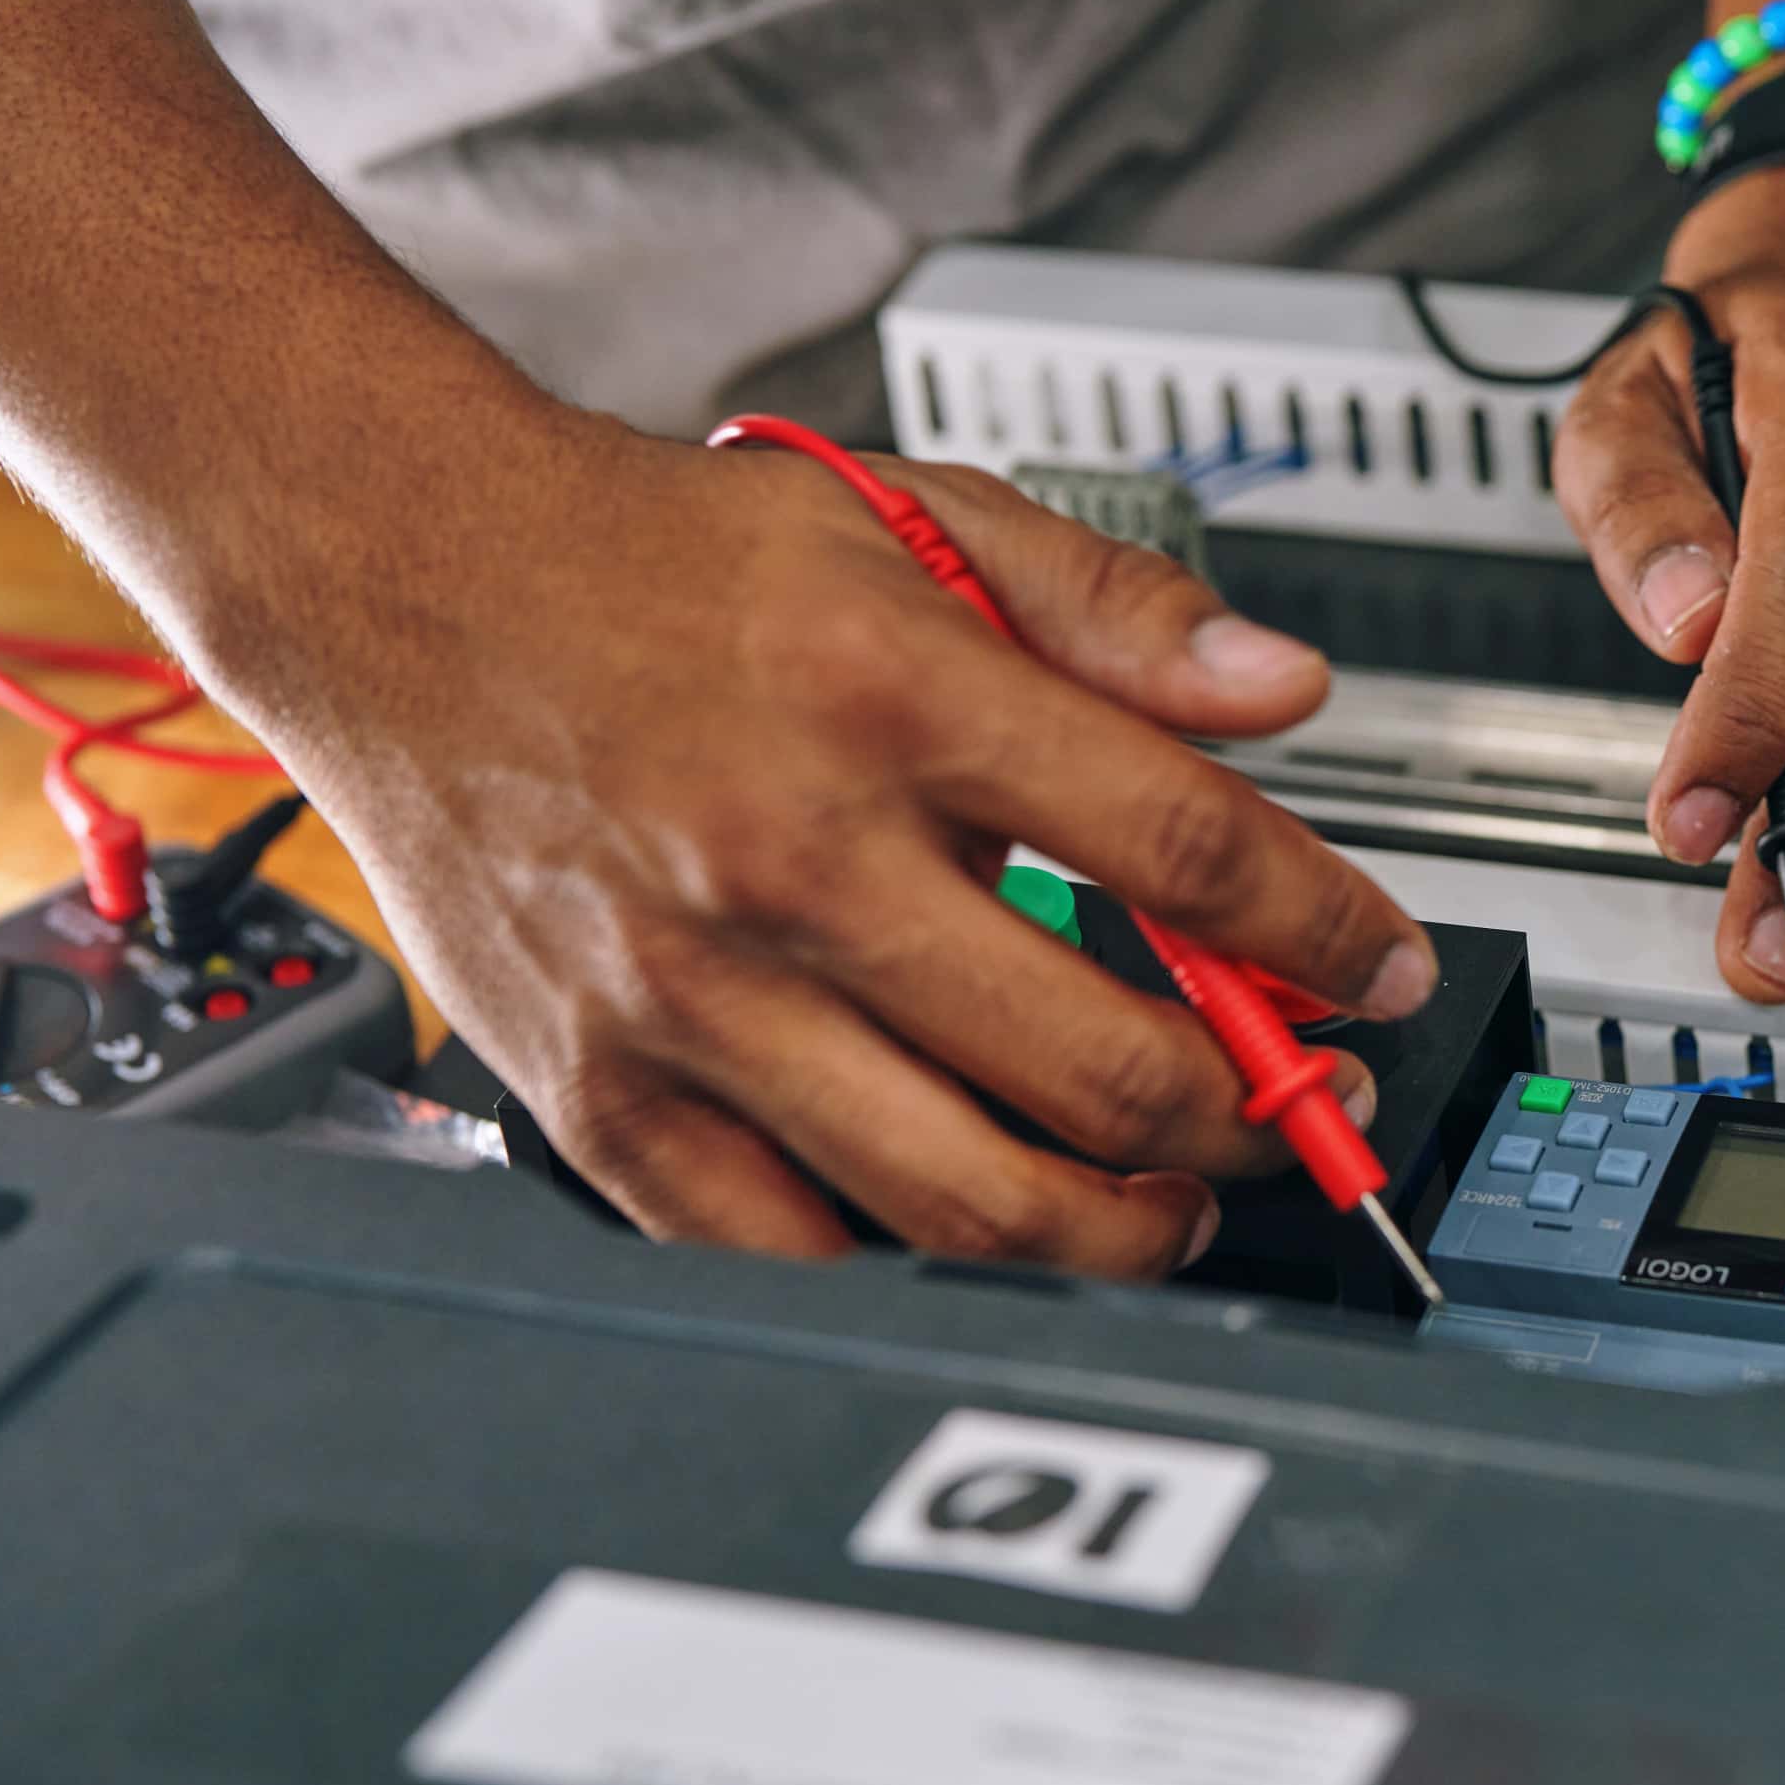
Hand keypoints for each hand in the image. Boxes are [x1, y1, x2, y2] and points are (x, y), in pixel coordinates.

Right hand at [213, 418, 1433, 1272]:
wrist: (398, 578)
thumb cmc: (656, 565)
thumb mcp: (909, 518)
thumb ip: (1116, 610)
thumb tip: (1283, 691)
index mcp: (891, 700)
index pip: (1188, 852)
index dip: (1331, 933)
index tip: (1386, 970)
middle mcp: (793, 863)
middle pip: (1104, 1067)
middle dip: (1255, 1113)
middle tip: (1301, 1108)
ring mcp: (693, 1001)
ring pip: (970, 1200)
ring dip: (1123, 1229)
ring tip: (1177, 1198)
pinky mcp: (605, 1098)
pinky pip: (797, 1250)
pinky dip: (921, 1267)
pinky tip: (990, 1218)